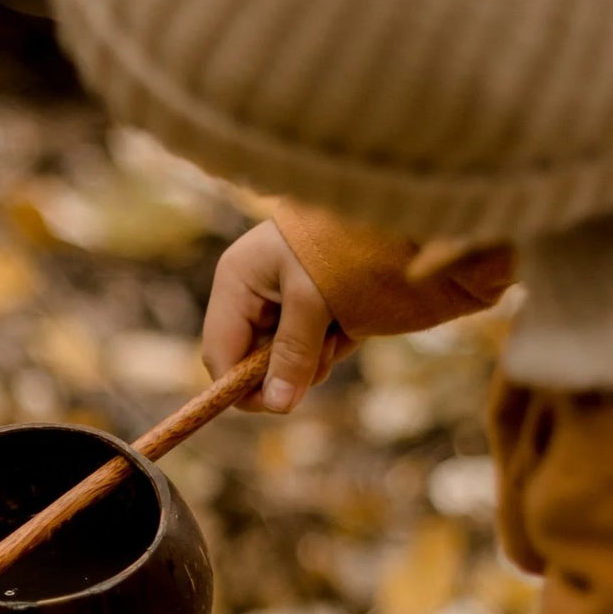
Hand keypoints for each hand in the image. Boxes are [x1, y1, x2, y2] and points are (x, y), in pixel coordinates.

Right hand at [202, 218, 349, 413]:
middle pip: (253, 362)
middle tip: (324, 353)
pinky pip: (312, 347)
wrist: (391, 207)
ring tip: (342, 330)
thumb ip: (293, 354)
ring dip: (315, 358)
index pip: (220, 354)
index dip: (240, 386)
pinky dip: (332, 344)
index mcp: (236, 283)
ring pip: (286, 359)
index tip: (277, 403)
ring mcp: (280, 302)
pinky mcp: (309, 307)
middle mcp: (252, 294)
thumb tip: (277, 406)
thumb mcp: (313, 299)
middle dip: (288, 368)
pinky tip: (350, 324)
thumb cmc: (340, 243)